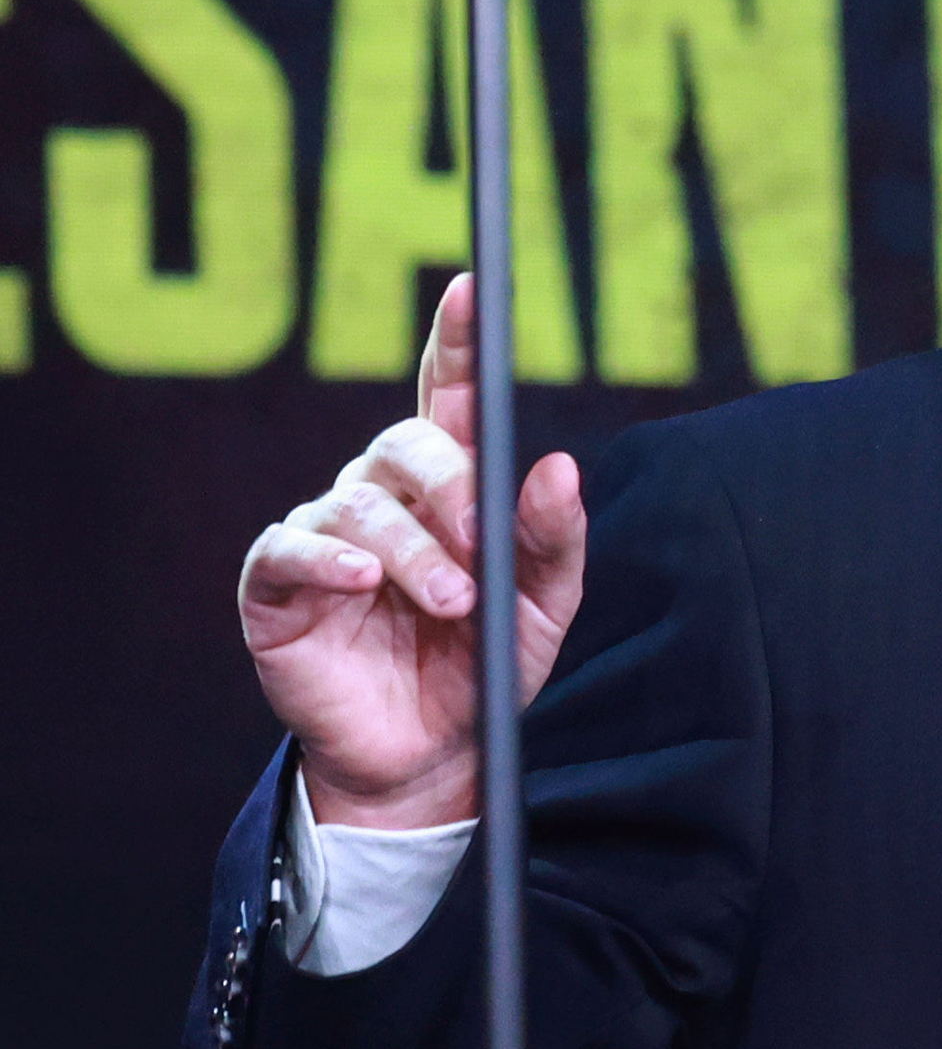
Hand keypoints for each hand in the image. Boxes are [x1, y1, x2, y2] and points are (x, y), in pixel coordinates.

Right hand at [237, 274, 585, 828]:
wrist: (429, 760)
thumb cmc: (484, 667)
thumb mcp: (542, 606)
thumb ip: (553, 538)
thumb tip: (558, 465)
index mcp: (447, 486)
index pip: (447, 394)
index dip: (456, 341)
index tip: (471, 288)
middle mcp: (382, 494)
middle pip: (406, 444)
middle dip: (452, 487)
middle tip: (486, 547)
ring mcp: (326, 535)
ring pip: (362, 503)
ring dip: (414, 550)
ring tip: (452, 602)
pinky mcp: (277, 586)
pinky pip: (292, 549)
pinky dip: (331, 558)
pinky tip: (365, 579)